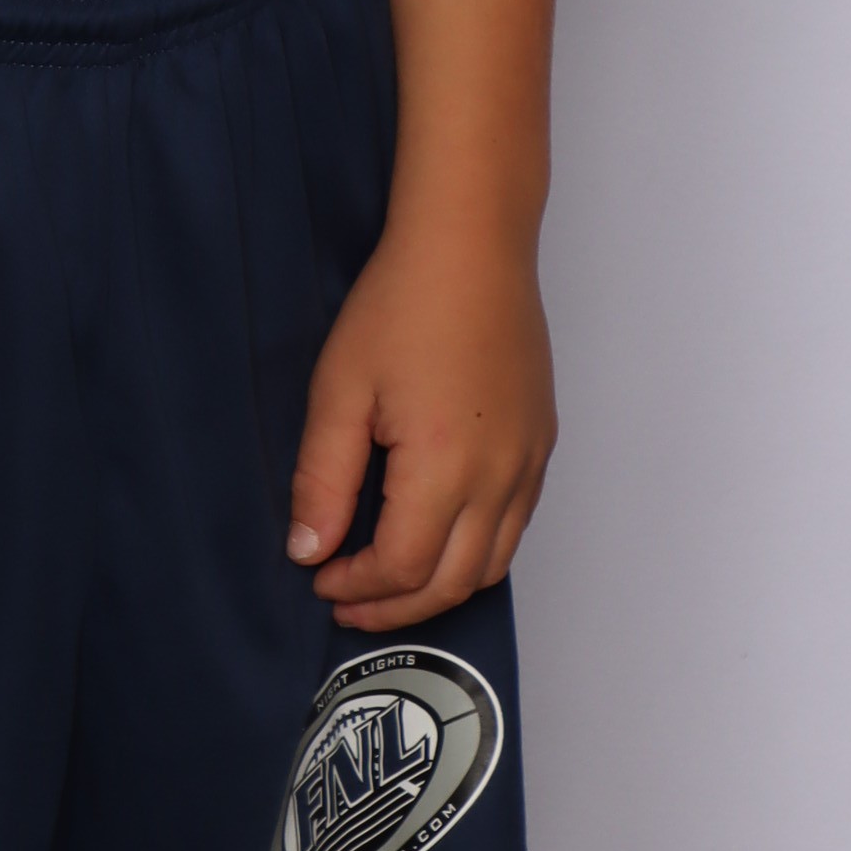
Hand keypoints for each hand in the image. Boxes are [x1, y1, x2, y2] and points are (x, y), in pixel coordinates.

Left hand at [285, 222, 555, 632]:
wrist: (471, 244)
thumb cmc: (401, 304)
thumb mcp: (339, 390)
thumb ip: (322, 481)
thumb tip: (309, 551)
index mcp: (445, 467)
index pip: (402, 568)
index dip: (357, 587)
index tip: (319, 578)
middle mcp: (499, 476)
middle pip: (452, 582)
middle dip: (395, 607)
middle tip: (348, 602)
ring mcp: (529, 461)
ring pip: (492, 564)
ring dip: (439, 588)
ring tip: (389, 583)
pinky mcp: (541, 442)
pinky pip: (516, 526)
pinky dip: (477, 552)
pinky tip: (437, 535)